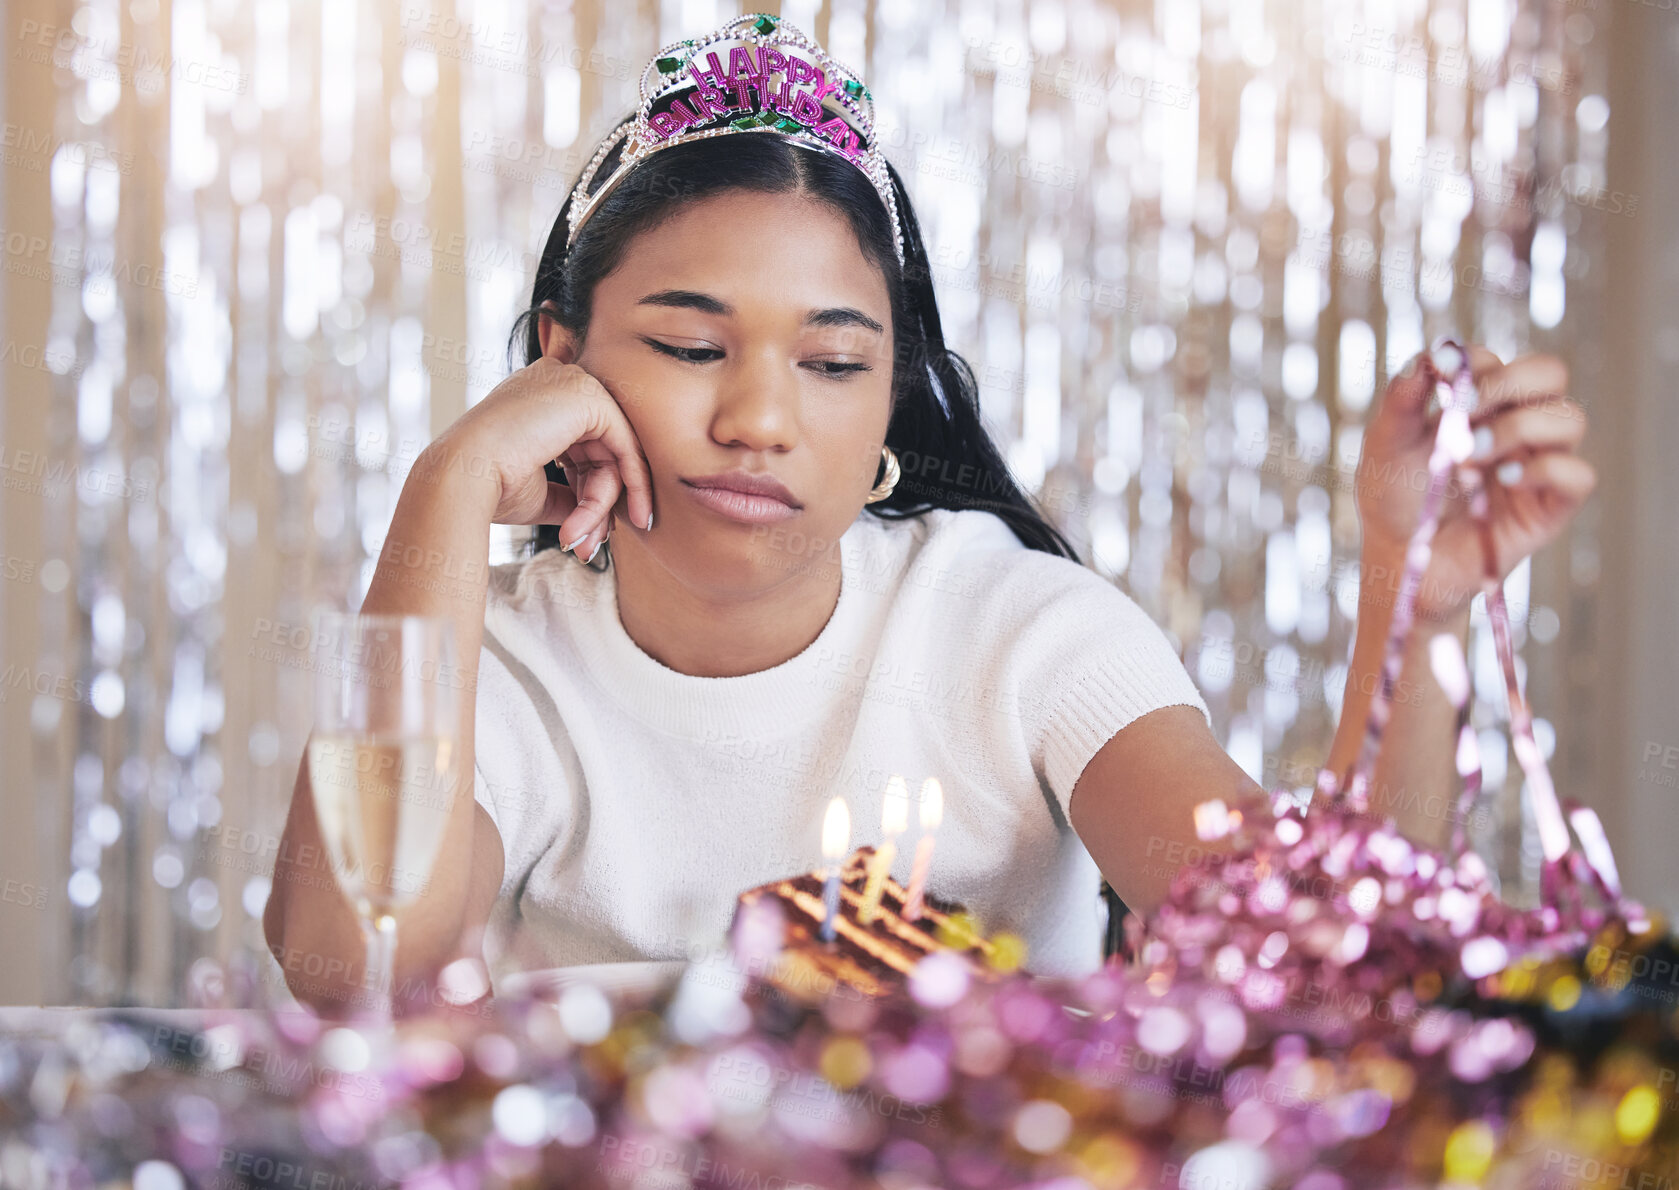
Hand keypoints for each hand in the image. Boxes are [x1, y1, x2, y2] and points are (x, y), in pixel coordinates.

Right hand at [427, 356, 654, 559]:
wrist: (463, 477)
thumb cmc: (490, 485)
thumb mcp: (539, 491)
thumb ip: (573, 494)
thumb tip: (601, 515)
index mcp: (540, 397)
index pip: (582, 447)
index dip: (590, 490)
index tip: (595, 533)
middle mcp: (558, 382)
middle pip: (602, 451)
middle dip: (600, 503)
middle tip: (588, 547)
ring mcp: (574, 384)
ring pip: (614, 453)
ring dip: (603, 505)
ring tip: (583, 543)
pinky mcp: (589, 398)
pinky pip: (627, 446)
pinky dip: (632, 485)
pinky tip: (632, 517)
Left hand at [1354, 346, 1594, 619]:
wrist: (1400, 559)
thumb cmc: (1395, 498)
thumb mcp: (1387, 443)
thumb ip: (1403, 398)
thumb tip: (1433, 355)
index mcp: (1481, 403)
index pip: (1497, 361)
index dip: (1474, 365)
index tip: (1444, 384)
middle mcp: (1517, 424)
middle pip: (1549, 374)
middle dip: (1508, 383)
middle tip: (1464, 412)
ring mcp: (1539, 462)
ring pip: (1569, 418)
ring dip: (1519, 428)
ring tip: (1470, 456)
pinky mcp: (1552, 505)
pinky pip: (1578, 474)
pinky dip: (1545, 470)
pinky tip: (1505, 480)